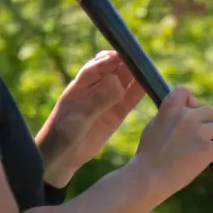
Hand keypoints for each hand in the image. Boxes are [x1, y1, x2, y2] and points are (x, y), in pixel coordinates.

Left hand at [37, 51, 145, 186]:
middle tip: (142, 62)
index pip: (97, 65)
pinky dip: (140, 90)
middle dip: (127, 63)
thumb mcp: (80, 117)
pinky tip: (151, 85)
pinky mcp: (115, 113)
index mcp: (80, 85)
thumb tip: (117, 82)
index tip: (125, 54)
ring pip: (125, 82)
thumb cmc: (62, 134)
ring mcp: (106, 100)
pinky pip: (130, 98)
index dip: (111, 58)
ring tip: (150, 71)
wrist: (61, 157)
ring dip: (136, 75)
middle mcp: (95, 89)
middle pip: (114, 69)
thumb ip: (98, 100)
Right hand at [131, 85, 212, 198]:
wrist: (148, 178)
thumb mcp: (154, 126)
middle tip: (202, 137)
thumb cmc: (149, 156)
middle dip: (208, 123)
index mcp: (170, 109)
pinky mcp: (207, 150)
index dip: (191, 102)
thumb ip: (170, 115)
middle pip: (210, 111)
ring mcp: (198, 132)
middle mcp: (186, 117)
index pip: (185, 92)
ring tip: (208, 149)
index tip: (191, 113)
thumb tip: (185, 110)